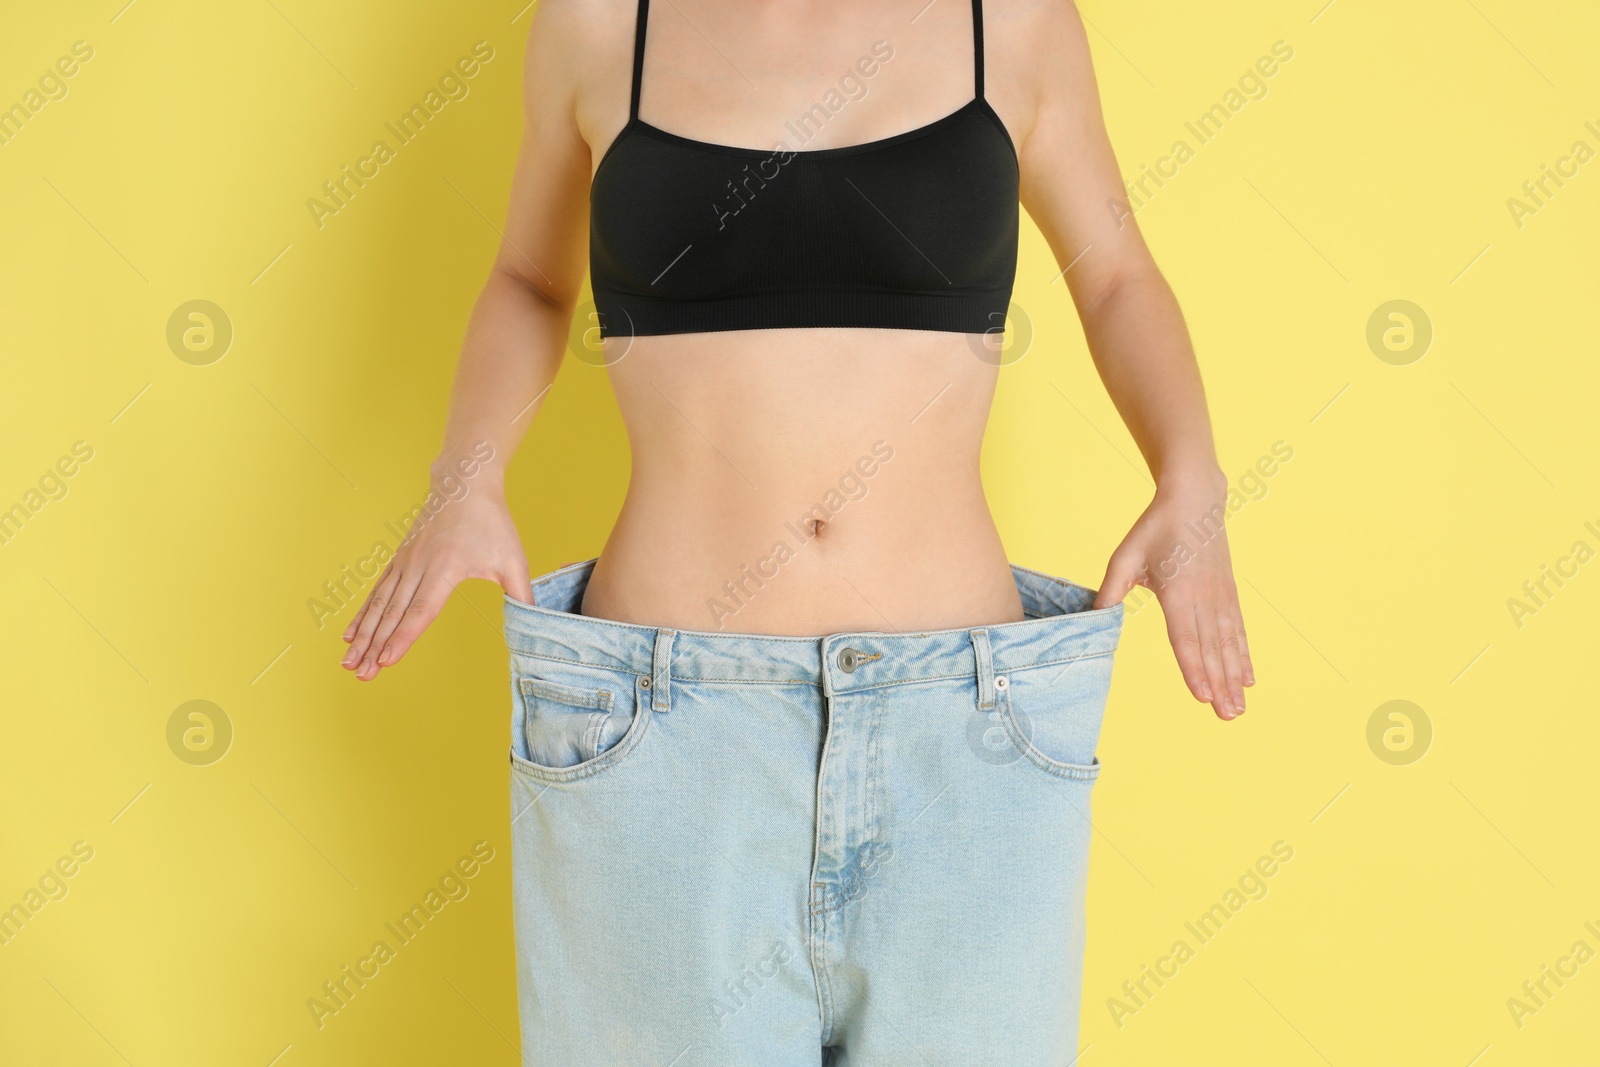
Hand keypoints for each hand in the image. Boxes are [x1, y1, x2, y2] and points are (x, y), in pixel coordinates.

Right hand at [340, 478, 531, 680]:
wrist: (463, 483)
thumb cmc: (491, 522)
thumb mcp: (513, 559)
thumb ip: (522, 594)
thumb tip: (535, 625)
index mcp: (446, 568)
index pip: (422, 610)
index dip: (404, 637)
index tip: (386, 660)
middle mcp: (419, 566)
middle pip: (394, 613)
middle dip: (375, 647)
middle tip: (361, 675)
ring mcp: (405, 562)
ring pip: (380, 604)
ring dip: (363, 635)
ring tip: (348, 663)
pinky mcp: (399, 560)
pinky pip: (377, 592)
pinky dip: (362, 615)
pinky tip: (351, 635)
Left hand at [1093, 472, 1254, 719]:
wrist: (1195, 500)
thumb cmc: (1155, 528)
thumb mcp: (1125, 554)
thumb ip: (1111, 588)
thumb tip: (1094, 617)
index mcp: (1177, 590)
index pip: (1185, 637)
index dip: (1193, 667)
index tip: (1202, 695)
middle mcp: (1203, 596)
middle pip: (1211, 648)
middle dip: (1219, 684)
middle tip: (1226, 717)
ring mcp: (1220, 595)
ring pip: (1228, 643)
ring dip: (1234, 677)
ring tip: (1239, 708)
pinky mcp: (1228, 593)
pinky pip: (1238, 630)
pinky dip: (1243, 655)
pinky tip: (1248, 679)